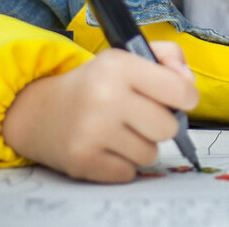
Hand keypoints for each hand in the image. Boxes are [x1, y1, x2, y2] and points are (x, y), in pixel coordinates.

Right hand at [1, 42, 197, 182]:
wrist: (40, 111)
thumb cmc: (95, 84)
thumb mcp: (127, 56)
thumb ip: (168, 57)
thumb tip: (188, 84)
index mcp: (120, 66)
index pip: (180, 91)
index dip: (186, 97)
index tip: (178, 99)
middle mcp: (105, 97)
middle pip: (168, 127)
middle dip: (161, 124)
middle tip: (142, 116)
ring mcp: (92, 131)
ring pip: (149, 153)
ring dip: (141, 145)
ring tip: (121, 131)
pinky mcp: (82, 161)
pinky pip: (129, 172)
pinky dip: (122, 163)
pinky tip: (107, 146)